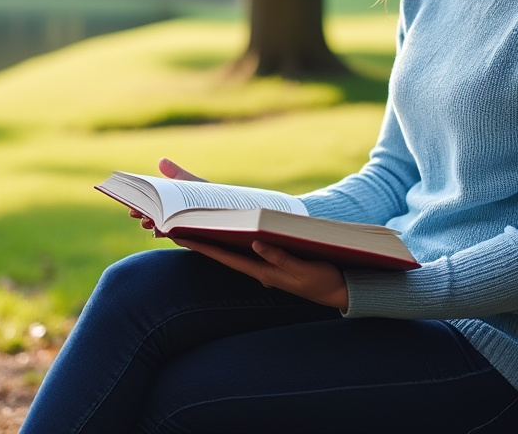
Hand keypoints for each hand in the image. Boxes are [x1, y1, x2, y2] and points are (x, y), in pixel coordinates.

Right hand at [131, 158, 208, 229]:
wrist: (223, 210)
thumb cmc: (206, 194)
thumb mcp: (191, 182)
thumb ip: (177, 173)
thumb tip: (161, 161)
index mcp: (167, 198)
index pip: (148, 198)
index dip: (139, 198)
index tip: (131, 197)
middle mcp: (167, 213)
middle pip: (148, 212)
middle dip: (140, 212)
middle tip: (134, 211)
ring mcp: (173, 225)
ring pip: (156, 225)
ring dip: (149, 223)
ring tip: (147, 221)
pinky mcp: (181, 236)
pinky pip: (169, 235)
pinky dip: (163, 232)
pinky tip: (160, 230)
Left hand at [174, 238, 350, 309]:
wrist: (341, 292)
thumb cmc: (323, 282)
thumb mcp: (304, 271)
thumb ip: (281, 258)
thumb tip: (257, 243)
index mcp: (263, 273)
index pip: (226, 258)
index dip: (203, 246)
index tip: (181, 236)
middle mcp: (260, 270)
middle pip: (225, 253)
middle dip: (201, 240)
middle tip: (175, 226)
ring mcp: (267, 267)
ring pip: (234, 251)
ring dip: (214, 240)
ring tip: (192, 225)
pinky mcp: (276, 262)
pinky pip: (248, 250)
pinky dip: (233, 240)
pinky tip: (226, 230)